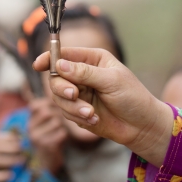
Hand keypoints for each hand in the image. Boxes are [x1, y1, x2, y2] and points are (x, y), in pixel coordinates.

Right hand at [28, 98, 66, 173]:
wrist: (47, 159)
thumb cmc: (49, 133)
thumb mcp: (44, 118)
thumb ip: (47, 105)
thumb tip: (56, 88)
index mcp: (28, 117)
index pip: (36, 103)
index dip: (49, 103)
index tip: (56, 106)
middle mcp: (29, 126)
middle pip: (47, 111)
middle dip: (58, 113)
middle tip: (63, 117)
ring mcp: (36, 137)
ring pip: (56, 121)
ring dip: (63, 124)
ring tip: (61, 128)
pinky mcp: (45, 145)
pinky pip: (62, 132)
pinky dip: (64, 134)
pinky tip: (60, 137)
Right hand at [33, 47, 173, 166]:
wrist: (142, 126)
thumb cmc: (133, 98)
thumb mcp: (111, 81)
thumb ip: (84, 73)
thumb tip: (59, 64)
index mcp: (92, 59)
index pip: (64, 54)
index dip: (49, 58)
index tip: (39, 65)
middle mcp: (82, 74)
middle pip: (56, 77)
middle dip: (62, 88)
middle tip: (74, 95)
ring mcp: (79, 93)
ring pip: (58, 97)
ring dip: (73, 107)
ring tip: (91, 114)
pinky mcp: (78, 110)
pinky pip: (65, 112)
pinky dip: (77, 117)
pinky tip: (94, 119)